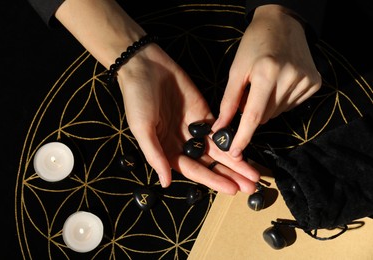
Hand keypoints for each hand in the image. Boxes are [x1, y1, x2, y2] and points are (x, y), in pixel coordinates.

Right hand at [118, 43, 259, 193]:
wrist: (145, 66)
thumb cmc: (137, 99)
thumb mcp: (142, 128)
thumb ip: (155, 155)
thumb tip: (166, 182)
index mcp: (166, 150)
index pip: (194, 170)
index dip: (213, 180)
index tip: (232, 189)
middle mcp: (182, 142)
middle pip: (210, 163)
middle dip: (230, 175)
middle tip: (251, 187)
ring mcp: (194, 128)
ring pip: (218, 149)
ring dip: (235, 161)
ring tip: (253, 174)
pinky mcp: (204, 113)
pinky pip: (220, 130)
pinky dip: (232, 139)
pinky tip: (245, 148)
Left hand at [212, 4, 321, 159]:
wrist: (282, 24)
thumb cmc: (254, 46)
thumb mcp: (236, 70)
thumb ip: (229, 101)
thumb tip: (220, 127)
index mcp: (267, 72)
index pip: (253, 115)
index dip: (243, 136)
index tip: (234, 153)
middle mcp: (290, 77)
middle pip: (265, 116)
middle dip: (253, 113)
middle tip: (250, 93)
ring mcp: (306, 80)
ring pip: (278, 112)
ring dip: (267, 106)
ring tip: (266, 83)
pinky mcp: (315, 82)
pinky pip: (291, 105)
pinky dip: (281, 100)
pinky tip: (280, 82)